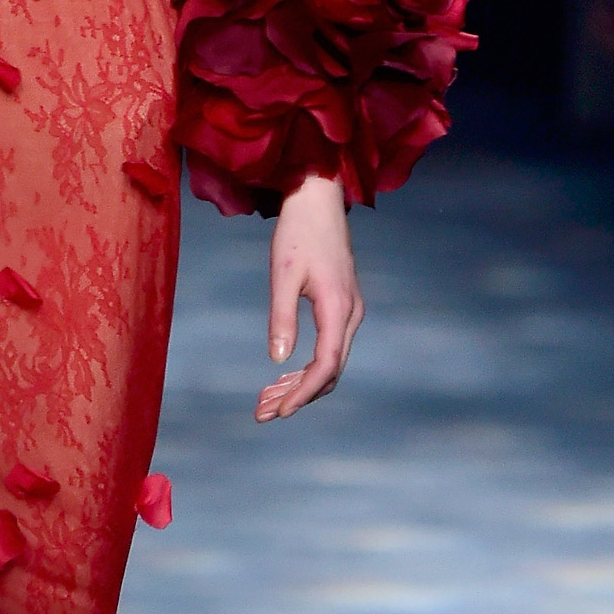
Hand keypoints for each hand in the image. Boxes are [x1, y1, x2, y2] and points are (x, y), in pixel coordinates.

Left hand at [257, 172, 362, 421]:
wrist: (318, 200)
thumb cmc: (297, 233)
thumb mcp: (283, 274)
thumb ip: (282, 317)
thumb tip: (277, 360)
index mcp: (338, 307)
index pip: (327, 365)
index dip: (304, 393)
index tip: (279, 412)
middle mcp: (350, 314)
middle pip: (330, 371)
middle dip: (297, 396)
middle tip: (262, 413)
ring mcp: (349, 311)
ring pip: (330, 362)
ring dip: (300, 385)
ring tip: (266, 401)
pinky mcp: (342, 306)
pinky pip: (329, 348)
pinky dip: (306, 367)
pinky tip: (282, 376)